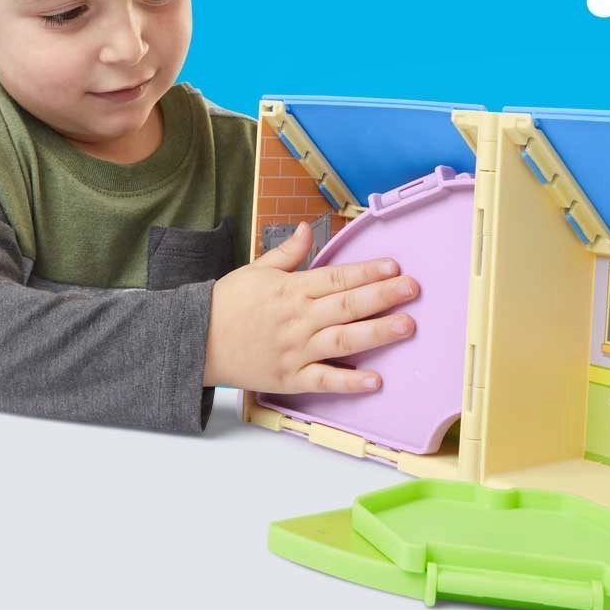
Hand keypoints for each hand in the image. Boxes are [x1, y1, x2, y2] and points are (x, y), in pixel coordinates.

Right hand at [203, 222, 418, 392]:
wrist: (196, 340)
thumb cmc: (227, 304)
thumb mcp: (255, 270)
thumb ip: (286, 253)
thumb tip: (307, 228)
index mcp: (291, 289)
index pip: (336, 277)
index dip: (367, 272)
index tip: (394, 267)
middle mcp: (298, 318)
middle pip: (346, 305)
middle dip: (382, 296)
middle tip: (413, 289)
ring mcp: (295, 349)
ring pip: (342, 340)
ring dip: (376, 333)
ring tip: (406, 326)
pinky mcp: (290, 377)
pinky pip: (323, 380)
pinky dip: (348, 381)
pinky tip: (374, 380)